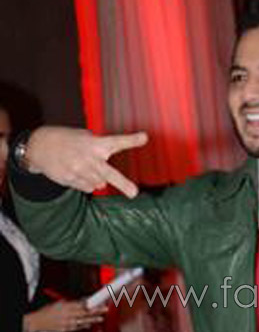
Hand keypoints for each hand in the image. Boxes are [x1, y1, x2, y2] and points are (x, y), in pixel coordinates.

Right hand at [24, 126, 147, 197]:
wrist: (40, 146)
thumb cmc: (68, 141)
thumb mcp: (84, 137)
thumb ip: (99, 151)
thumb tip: (106, 177)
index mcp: (95, 144)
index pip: (116, 142)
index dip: (131, 140)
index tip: (145, 137)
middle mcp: (89, 158)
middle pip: (110, 174)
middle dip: (123, 184)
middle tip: (134, 193)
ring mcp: (80, 171)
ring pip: (100, 185)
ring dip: (97, 179)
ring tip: (85, 167)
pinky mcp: (71, 180)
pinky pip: (87, 188)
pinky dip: (86, 183)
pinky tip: (76, 172)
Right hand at [24, 299, 107, 331]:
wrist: (37, 322)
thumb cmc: (48, 311)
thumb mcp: (59, 303)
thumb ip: (72, 303)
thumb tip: (83, 301)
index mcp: (66, 306)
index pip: (82, 304)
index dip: (92, 303)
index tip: (99, 301)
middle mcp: (68, 315)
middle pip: (85, 313)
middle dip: (96, 311)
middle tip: (105, 309)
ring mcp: (68, 323)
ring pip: (84, 321)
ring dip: (93, 319)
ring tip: (101, 318)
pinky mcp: (66, 330)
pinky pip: (78, 327)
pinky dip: (84, 325)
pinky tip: (90, 324)